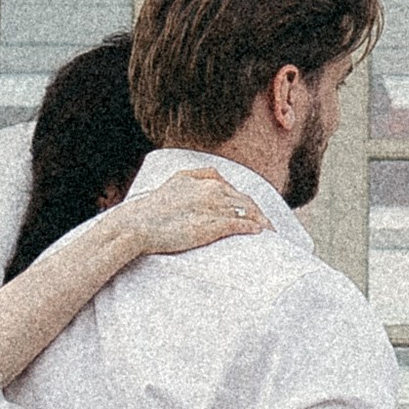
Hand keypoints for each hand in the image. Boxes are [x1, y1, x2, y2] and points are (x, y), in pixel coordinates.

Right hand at [125, 169, 268, 259]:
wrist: (138, 224)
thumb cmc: (152, 208)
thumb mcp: (175, 181)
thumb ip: (196, 175)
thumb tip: (216, 177)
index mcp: (204, 180)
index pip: (234, 191)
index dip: (246, 202)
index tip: (252, 213)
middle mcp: (213, 190)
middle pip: (245, 200)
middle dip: (259, 213)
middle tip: (268, 225)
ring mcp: (214, 207)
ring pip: (248, 211)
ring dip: (262, 221)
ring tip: (270, 231)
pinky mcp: (213, 225)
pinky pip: (241, 224)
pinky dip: (254, 228)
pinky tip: (261, 233)